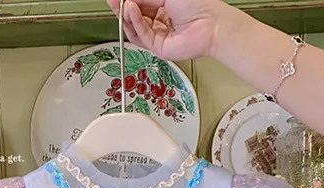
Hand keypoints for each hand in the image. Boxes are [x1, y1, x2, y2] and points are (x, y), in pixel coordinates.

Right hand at [106, 0, 227, 60]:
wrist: (210, 25)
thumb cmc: (197, 5)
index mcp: (164, 5)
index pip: (140, 3)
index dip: (128, 0)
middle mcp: (160, 20)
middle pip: (135, 16)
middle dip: (123, 7)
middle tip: (113, 0)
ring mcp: (158, 34)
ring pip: (135, 27)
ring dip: (127, 15)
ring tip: (123, 4)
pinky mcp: (157, 47)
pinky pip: (141, 35)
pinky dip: (135, 22)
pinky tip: (131, 11)